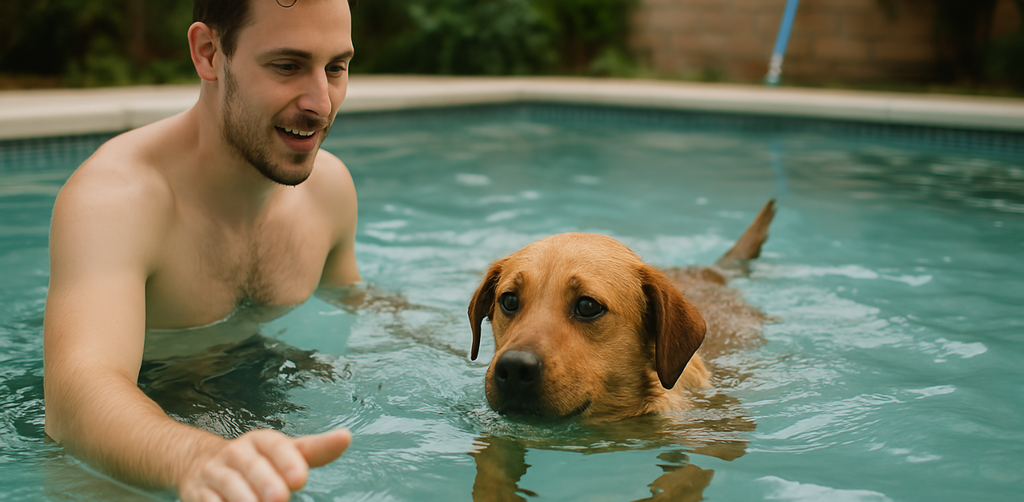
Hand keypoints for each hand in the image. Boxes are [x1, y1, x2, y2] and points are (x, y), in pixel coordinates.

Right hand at [179, 428, 351, 501]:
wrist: (199, 463)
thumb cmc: (256, 461)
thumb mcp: (283, 452)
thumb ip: (314, 450)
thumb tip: (345, 438)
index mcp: (261, 441)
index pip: (277, 446)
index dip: (288, 460)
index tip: (301, 477)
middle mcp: (237, 453)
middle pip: (252, 466)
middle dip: (266, 481)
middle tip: (280, 498)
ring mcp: (215, 473)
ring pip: (228, 484)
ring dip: (242, 498)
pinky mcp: (196, 493)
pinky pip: (206, 501)